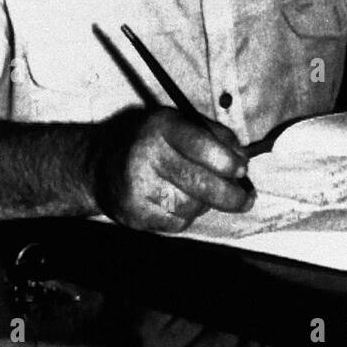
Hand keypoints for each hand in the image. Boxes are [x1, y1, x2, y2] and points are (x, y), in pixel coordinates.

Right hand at [94, 108, 252, 231]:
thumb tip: (243, 159)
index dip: (226, 160)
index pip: (199, 144)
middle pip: (198, 182)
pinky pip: (177, 223)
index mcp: (160, 126)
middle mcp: (145, 154)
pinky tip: (179, 202)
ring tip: (199, 193)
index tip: (242, 170)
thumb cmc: (150, 142)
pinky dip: (187, 216)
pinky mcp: (133, 213)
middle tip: (246, 199)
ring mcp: (137, 186)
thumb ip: (213, 136)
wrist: (100, 165)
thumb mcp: (178, 123)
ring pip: (191, 205)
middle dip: (230, 195)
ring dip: (205, 204)